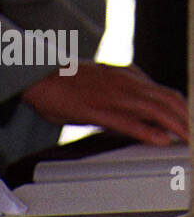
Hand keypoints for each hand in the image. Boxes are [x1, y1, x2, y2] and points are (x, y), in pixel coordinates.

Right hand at [22, 61, 188, 144]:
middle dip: (188, 120)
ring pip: (157, 110)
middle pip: (171, 101)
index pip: (168, 94)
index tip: (192, 127)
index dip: (186, 112)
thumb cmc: (67, 81)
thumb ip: (126, 89)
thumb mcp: (103, 80)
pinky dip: (148, 132)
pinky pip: (128, 121)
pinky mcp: (97, 108)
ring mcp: (113, 95)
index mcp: (129, 76)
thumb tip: (145, 106)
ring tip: (190, 143)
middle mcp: (127, 83)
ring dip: (179, 128)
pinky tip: (161, 141)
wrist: (39, 74)